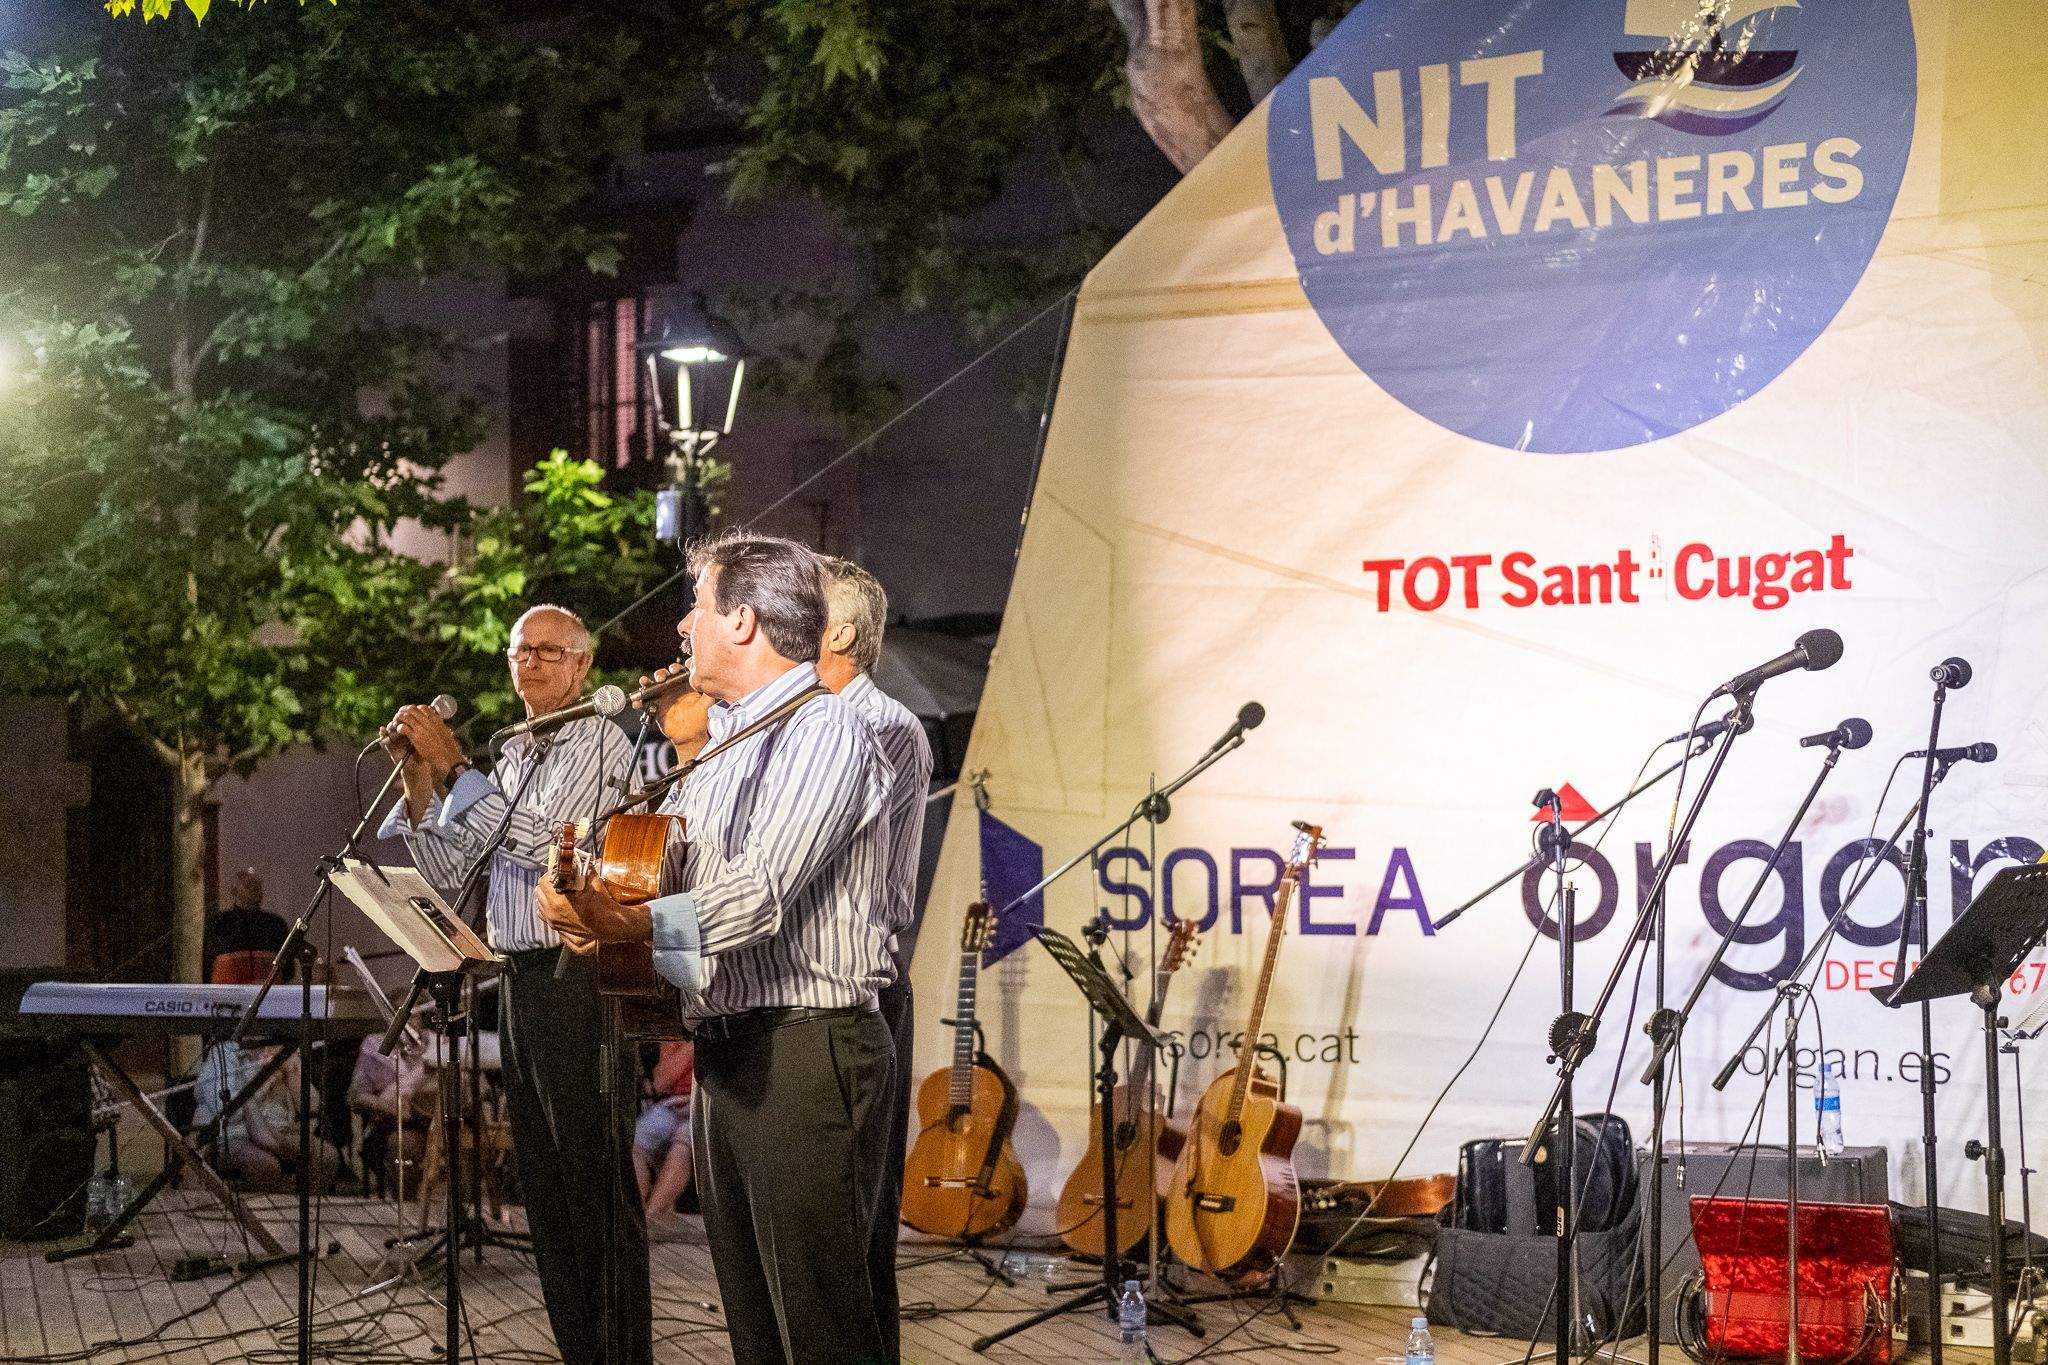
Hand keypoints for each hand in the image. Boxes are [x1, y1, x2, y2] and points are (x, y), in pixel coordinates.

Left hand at [385, 703, 465, 782]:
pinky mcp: (416, 737)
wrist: (447, 758)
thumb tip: (438, 723)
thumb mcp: (446, 732)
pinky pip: (403, 727)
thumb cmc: (448, 748)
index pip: (423, 708)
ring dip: (399, 718)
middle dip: (404, 711)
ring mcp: (421, 729)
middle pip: (412, 709)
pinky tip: (399, 730)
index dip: (414, 709)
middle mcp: (428, 722)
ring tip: (396, 722)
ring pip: (405, 716)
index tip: (411, 713)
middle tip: (399, 715)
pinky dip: (399, 727)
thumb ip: (440, 726)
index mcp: (436, 720)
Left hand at [536, 874, 651, 950]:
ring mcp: (553, 921)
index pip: (544, 881)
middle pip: (539, 892)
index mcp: (558, 901)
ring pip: (540, 903)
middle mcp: (552, 912)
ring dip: (546, 895)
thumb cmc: (601, 904)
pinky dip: (547, 907)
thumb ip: (582, 868)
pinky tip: (558, 903)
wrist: (608, 925)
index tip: (559, 870)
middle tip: (559, 879)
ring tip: (559, 891)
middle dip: (548, 883)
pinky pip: (544, 914)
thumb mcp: (593, 881)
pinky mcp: (556, 926)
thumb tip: (576, 858)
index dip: (551, 873)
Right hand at [639, 664, 712, 758]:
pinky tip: (637, 703)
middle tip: (661, 677)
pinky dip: (639, 702)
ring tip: (644, 681)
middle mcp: (672, 688)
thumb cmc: (700, 719)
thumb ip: (708, 693)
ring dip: (646, 682)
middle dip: (661, 673)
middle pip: (664, 675)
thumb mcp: (707, 705)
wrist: (690, 736)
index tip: (675, 670)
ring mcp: (663, 697)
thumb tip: (711, 682)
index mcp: (684, 685)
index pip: (679, 671)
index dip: (676, 668)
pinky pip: (645, 704)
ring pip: (651, 686)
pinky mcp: (655, 708)